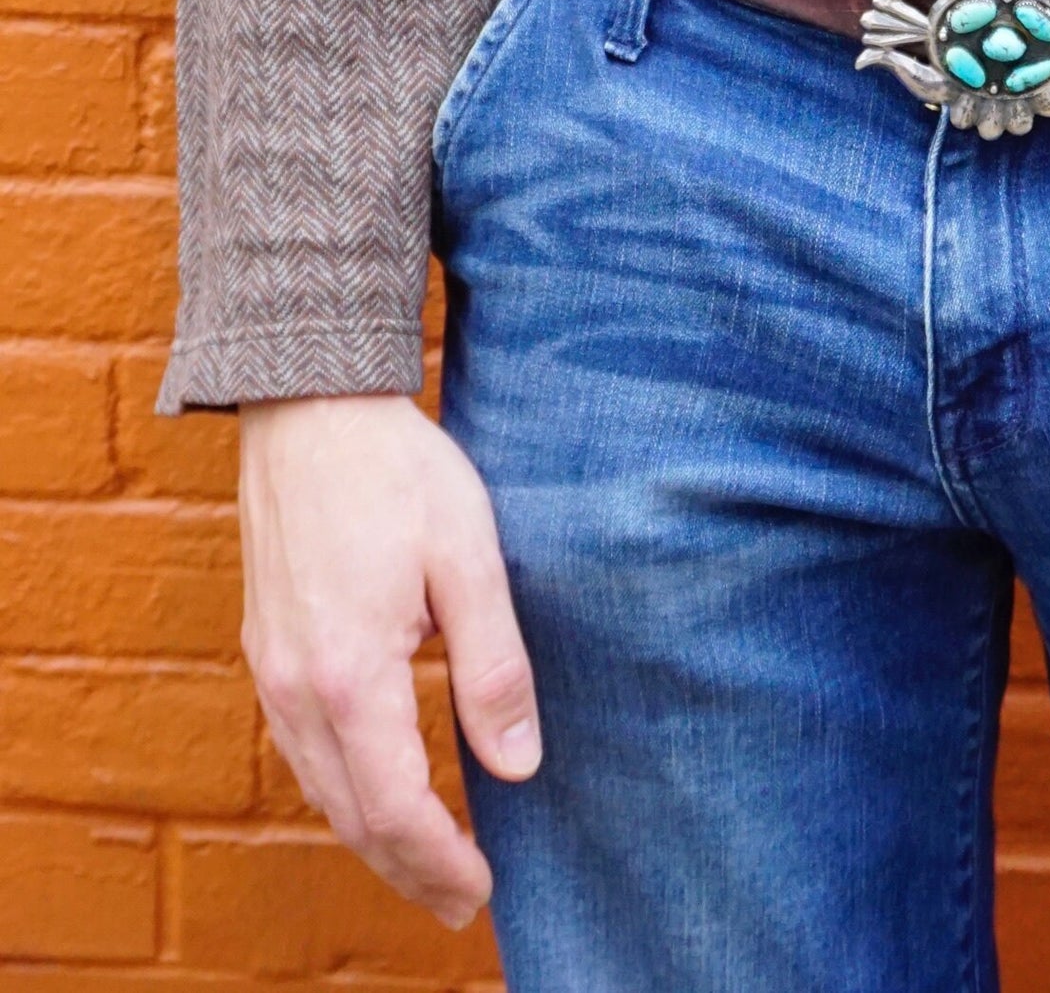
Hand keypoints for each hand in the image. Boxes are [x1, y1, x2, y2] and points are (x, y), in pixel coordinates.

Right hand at [238, 393, 539, 927]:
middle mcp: (295, 688)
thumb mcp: (469, 555)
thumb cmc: (397, 472)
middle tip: (463, 904)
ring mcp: (272, 669)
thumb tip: (518, 765)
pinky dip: (344, 790)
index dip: (439, 860)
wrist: (309, 409)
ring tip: (428, 865)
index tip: (484, 891)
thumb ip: (494, 663)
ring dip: (373, 836)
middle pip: (350, 814)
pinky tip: (377, 789)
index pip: (394, 806)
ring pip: (320, 788)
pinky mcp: (269, 647)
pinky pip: (301, 749)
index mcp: (349, 674)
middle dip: (409, 869)